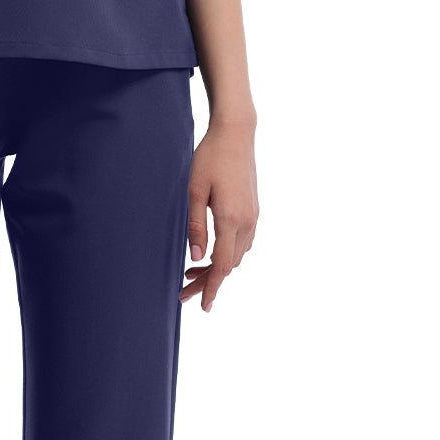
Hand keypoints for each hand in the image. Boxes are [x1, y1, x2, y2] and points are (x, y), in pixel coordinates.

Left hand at [181, 124, 257, 312]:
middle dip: (208, 282)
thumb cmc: (210, 158)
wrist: (236, 133)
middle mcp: (247, 222)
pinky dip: (228, 253)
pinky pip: (244, 242)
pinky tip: (212, 252)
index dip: (211, 288)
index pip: (223, 266)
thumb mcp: (194, 192)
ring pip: (238, 255)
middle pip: (230, 265)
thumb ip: (195, 227)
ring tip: (191, 273)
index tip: (202, 306)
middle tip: (185, 293)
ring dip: (217, 267)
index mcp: (231, 219)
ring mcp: (253, 216)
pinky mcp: (254, 209)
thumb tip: (195, 259)